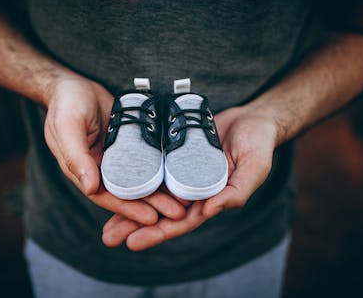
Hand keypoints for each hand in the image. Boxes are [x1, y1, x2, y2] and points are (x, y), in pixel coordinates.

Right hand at [43, 73, 185, 224]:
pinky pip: (146, 160)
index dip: (128, 209)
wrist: (74, 83)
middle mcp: (100, 168)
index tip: (151, 218)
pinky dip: (160, 170)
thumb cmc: (66, 102)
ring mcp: (116, 157)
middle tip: (178, 213)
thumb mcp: (67, 125)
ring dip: (160, 191)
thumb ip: (75, 155)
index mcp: (83, 170)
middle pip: (128, 192)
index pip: (106, 196)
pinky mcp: (128, 144)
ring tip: (184, 201)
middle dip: (152, 204)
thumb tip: (90, 188)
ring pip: (140, 179)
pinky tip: (178, 175)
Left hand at [102, 105, 278, 249]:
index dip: (158, 234)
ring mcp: (181, 172)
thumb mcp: (254, 168)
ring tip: (104, 219)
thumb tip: (209, 211)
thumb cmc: (258, 145)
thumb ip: (236, 192)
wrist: (252, 119)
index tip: (133, 243)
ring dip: (129, 205)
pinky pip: (152, 168)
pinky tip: (116, 181)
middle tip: (108, 238)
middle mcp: (192, 190)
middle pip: (159, 213)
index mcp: (209, 199)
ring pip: (151, 193)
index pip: (180, 222)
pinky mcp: (174, 155)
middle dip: (134, 226)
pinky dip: (136, 177)